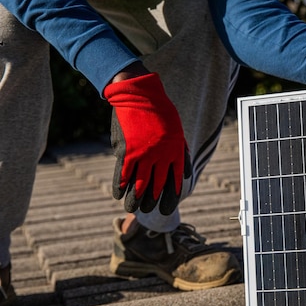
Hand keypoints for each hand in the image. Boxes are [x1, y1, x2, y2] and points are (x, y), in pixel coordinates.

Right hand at [104, 72, 190, 214]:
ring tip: (132, 209)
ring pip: (139, 184)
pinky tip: (118, 195)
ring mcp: (143, 154)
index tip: (167, 209)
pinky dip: (120, 186)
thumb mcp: (177, 131)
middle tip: (148, 210)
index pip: (175, 180)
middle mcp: (161, 156)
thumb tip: (186, 175)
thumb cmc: (160, 112)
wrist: (139, 94)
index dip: (171, 196)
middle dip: (152, 201)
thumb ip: (182, 154)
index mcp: (175, 151)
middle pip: (157, 186)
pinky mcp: (127, 151)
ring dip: (135, 199)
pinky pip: (122, 174)